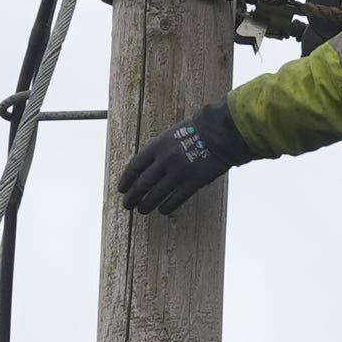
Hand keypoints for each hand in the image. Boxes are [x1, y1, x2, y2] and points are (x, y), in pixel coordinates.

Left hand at [117, 101, 252, 214]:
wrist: (220, 133)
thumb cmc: (196, 131)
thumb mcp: (171, 134)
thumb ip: (158, 150)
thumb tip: (146, 168)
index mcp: (157, 146)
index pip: (135, 166)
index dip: (126, 180)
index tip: (122, 189)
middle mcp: (165, 160)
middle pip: (143, 183)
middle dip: (132, 196)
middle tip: (128, 204)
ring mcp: (179, 172)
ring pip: (156, 194)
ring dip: (147, 204)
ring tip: (142, 210)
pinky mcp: (193, 182)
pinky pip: (176, 199)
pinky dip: (167, 206)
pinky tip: (163, 210)